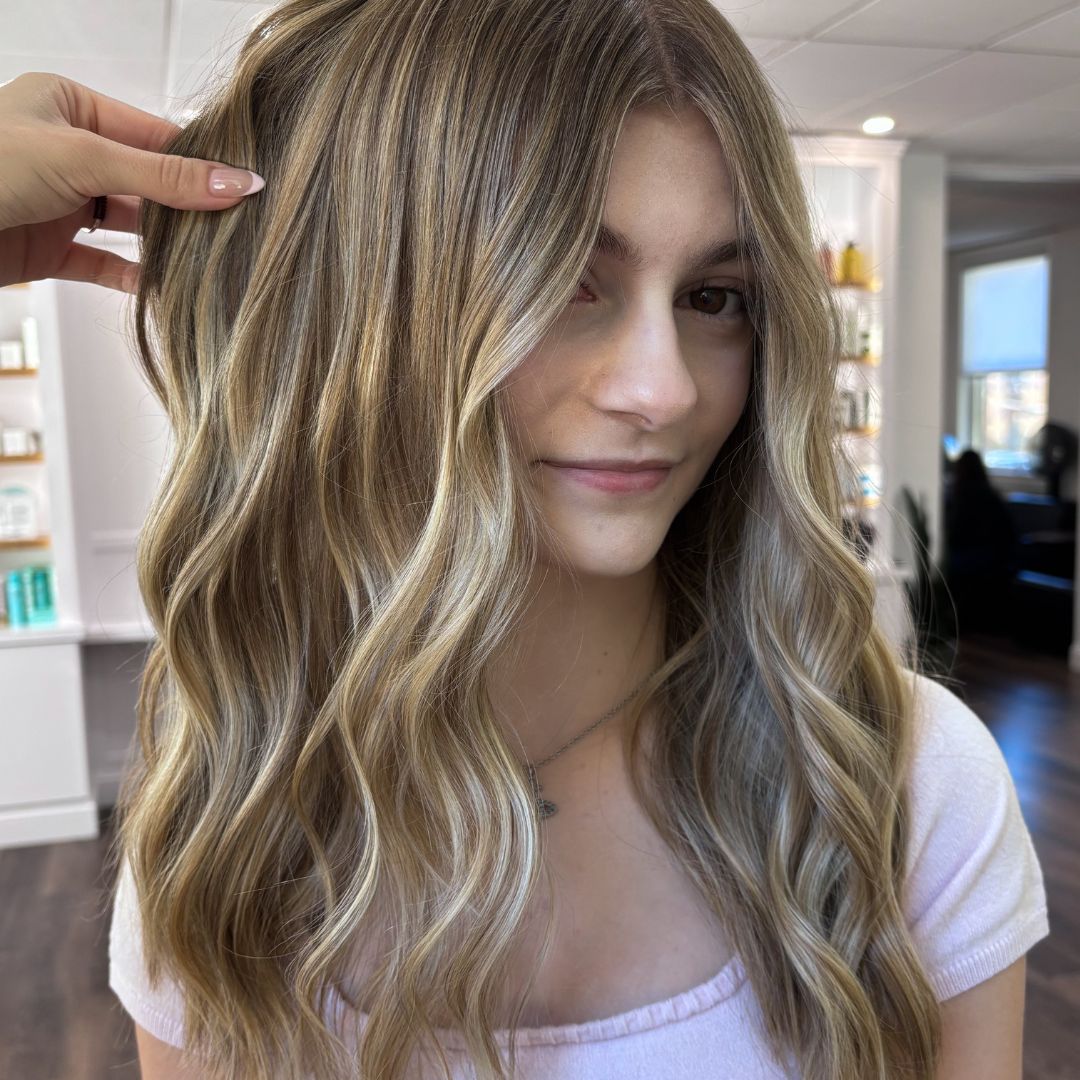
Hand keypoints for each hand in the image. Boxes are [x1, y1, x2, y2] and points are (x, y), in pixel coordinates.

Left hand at [0, 71, 265, 294]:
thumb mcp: (83, 158)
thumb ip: (164, 176)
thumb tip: (237, 183)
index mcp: (68, 105)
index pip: (152, 133)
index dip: (198, 160)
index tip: (244, 186)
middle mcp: (65, 150)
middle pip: (146, 181)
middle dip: (186, 207)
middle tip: (235, 229)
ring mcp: (58, 202)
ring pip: (128, 225)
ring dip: (164, 245)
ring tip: (208, 260)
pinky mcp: (48, 249)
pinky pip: (103, 264)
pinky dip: (134, 277)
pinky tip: (163, 289)